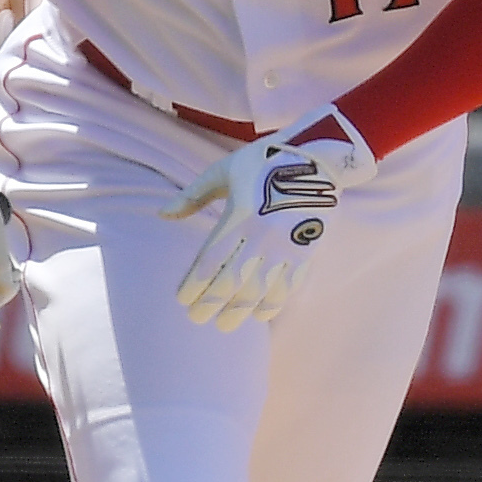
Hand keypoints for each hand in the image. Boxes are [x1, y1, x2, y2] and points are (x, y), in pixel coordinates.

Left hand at [159, 120, 375, 329]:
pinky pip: (289, 286)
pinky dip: (273, 304)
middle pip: (232, 281)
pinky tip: (259, 314)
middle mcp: (262, 234)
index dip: (194, 285)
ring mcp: (287, 245)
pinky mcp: (308, 251)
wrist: (318, 156)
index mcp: (239, 214)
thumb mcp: (224, 171)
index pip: (210, 260)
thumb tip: (162, 214)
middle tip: (197, 318)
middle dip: (212, 304)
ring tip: (225, 324)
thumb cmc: (264, 161)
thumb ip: (193, 195)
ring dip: (239, 311)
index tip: (182, 300)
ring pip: (259, 289)